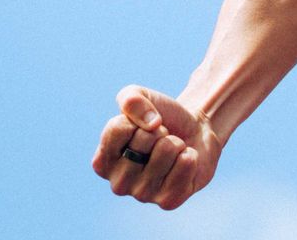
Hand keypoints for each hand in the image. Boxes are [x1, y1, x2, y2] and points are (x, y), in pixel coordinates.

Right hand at [92, 84, 224, 209]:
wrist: (193, 131)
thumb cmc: (160, 117)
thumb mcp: (140, 96)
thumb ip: (131, 99)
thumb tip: (151, 124)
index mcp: (102, 162)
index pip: (118, 128)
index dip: (138, 117)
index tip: (143, 125)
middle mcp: (118, 184)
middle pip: (144, 139)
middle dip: (159, 131)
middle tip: (161, 139)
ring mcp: (143, 195)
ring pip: (167, 150)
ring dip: (176, 143)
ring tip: (173, 150)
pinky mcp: (168, 201)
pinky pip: (185, 165)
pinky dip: (190, 155)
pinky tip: (185, 162)